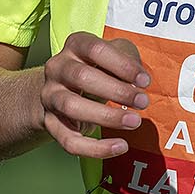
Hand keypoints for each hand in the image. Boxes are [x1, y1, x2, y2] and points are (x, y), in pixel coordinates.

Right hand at [38, 32, 149, 159]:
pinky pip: (69, 140)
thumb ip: (127, 59)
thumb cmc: (96, 69)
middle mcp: (57, 68)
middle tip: (143, 102)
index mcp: (75, 45)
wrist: (61, 89)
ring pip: (72, 107)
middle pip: (82, 77)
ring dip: (106, 116)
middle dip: (117, 91)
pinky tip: (120, 146)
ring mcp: (50, 96)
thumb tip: (140, 79)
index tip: (145, 80)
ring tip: (134, 122)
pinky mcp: (50, 123)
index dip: (122, 65)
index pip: (95, 49)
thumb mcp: (113, 55)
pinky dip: (95, 148)